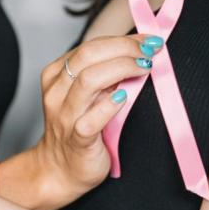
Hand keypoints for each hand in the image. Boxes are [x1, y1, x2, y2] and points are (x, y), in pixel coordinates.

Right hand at [33, 33, 162, 205]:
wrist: (61, 170)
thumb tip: (139, 51)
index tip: (148, 40)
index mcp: (57, 75)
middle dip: (124, 48)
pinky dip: (109, 106)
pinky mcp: (77, 140)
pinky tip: (125, 97)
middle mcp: (57, 93)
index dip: (123, 39)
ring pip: (88, 80)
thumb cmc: (78, 129)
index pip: (90, 46)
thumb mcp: (87, 95)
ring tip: (145, 68)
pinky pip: (91, 120)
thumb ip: (105, 74)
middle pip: (88, 55)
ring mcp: (65, 116)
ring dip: (122, 68)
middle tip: (151, 51)